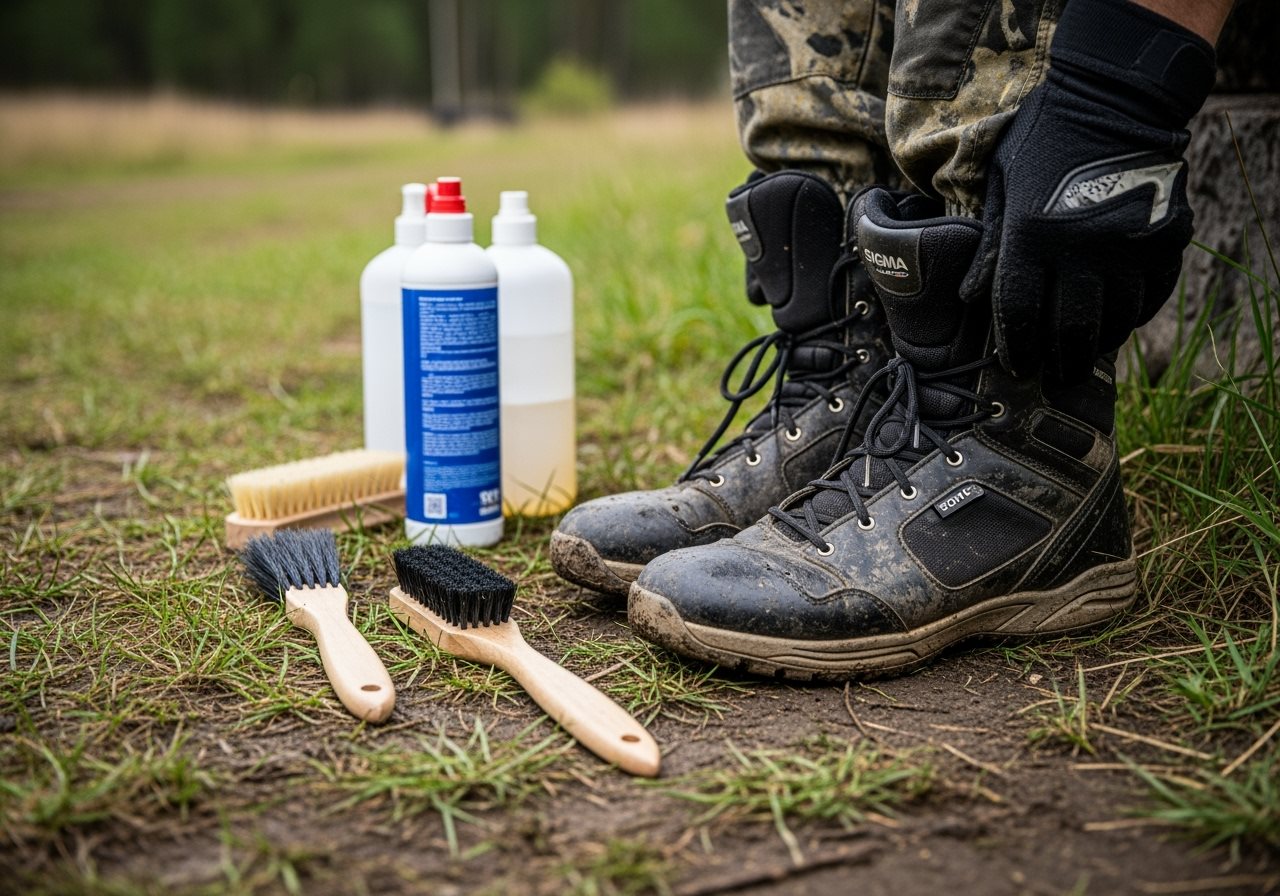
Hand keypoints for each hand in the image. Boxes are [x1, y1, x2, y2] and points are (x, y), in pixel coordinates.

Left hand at [961, 0, 1215, 383]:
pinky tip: (1117, 321)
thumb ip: (990, 245)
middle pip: (1070, 331)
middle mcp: (1083, 249)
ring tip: (1083, 353)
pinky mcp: (1166, 241)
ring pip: (1115, 321)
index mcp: (1032, 236)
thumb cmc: (1044, 139)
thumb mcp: (1003, 185)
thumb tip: (967, 299)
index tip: (1016, 366)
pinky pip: (1150, 298)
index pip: (1020, 314)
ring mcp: (1129, 247)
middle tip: (1052, 377)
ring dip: (1096, 344)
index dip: (1016, 349)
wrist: (1116, 96)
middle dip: (1058, 362)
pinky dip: (1132, 317)